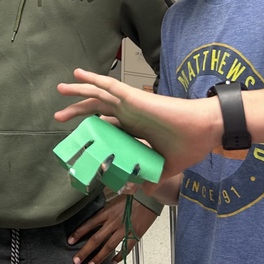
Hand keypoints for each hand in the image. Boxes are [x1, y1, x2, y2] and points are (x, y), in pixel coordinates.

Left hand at [56, 68, 219, 178]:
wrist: (205, 132)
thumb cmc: (190, 146)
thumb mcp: (164, 167)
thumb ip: (150, 177)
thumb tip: (140, 190)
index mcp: (136, 127)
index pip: (108, 124)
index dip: (91, 127)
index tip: (76, 137)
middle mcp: (130, 113)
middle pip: (97, 108)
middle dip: (76, 110)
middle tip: (59, 116)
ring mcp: (131, 104)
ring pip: (98, 93)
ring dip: (78, 90)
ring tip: (61, 88)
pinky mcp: (134, 97)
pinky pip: (108, 85)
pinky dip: (92, 79)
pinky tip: (78, 74)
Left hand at [69, 194, 158, 263]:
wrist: (148, 197)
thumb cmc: (132, 196)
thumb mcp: (114, 201)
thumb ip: (105, 212)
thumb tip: (96, 221)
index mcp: (107, 212)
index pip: (89, 224)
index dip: (78, 233)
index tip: (70, 241)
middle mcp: (113, 222)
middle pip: (96, 239)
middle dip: (85, 251)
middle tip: (76, 260)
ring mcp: (124, 230)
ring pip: (108, 247)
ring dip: (99, 257)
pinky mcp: (135, 235)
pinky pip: (125, 249)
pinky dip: (119, 257)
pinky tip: (113, 262)